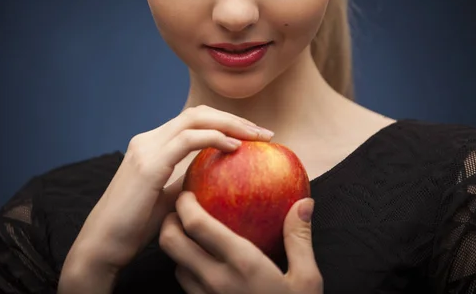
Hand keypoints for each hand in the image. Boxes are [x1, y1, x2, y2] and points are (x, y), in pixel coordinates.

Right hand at [60, 106, 273, 282]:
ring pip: (196, 118)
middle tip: (264, 133)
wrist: (103, 245)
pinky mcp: (149, 163)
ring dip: (232, 124)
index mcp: (152, 145)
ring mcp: (147, 148)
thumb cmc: (135, 226)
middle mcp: (148, 139)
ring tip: (258, 137)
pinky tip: (236, 147)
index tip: (253, 136)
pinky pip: (189, 139)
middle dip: (235, 118)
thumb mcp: (168, 197)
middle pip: (198, 113)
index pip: (194, 120)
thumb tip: (216, 177)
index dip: (226, 122)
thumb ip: (186, 180)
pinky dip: (216, 137)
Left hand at [160, 191, 322, 293]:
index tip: (188, 191)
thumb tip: (304, 203)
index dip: (185, 204)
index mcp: (242, 264)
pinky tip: (200, 263)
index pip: (199, 226)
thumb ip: (299, 239)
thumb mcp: (306, 280)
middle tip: (179, 208)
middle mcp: (216, 280)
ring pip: (174, 264)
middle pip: (172, 243)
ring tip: (188, 232)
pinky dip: (184, 267)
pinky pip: (184, 285)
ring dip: (175, 245)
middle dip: (168, 220)